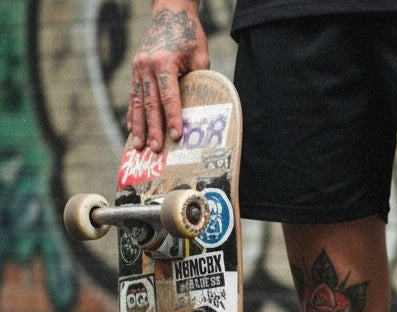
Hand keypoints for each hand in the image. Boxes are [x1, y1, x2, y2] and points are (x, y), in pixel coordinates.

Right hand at [128, 0, 209, 151]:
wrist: (169, 12)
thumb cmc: (189, 35)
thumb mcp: (200, 57)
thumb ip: (199, 81)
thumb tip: (202, 109)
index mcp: (163, 62)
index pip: (169, 97)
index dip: (173, 118)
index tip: (177, 137)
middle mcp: (146, 66)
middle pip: (150, 104)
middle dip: (154, 129)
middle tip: (156, 150)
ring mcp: (138, 68)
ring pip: (138, 102)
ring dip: (139, 127)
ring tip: (140, 147)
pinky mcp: (135, 70)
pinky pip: (133, 96)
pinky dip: (133, 114)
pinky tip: (132, 130)